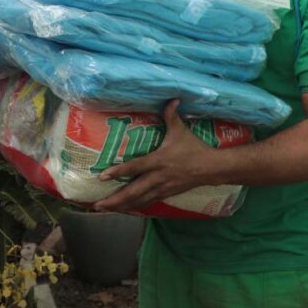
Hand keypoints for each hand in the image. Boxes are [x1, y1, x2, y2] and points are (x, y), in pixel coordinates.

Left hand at [94, 100, 218, 212]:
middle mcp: (158, 177)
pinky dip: (135, 207)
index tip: (102, 177)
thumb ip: (171, 115)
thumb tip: (173, 98)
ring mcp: (162, 188)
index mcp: (158, 160)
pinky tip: (125, 210)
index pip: (135, 167)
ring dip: (122, 206)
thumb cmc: (193, 148)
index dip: (118, 172)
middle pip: (133, 191)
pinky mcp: (166, 194)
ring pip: (139, 200)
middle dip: (115, 199)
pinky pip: (148, 202)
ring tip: (105, 209)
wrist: (211, 168)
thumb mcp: (181, 130)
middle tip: (97, 205)